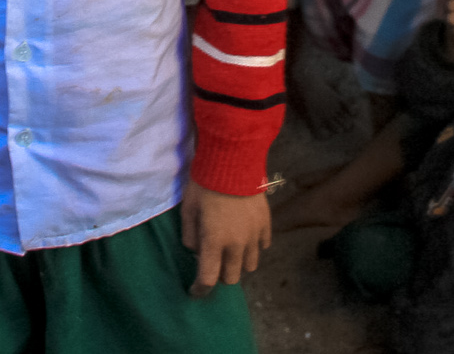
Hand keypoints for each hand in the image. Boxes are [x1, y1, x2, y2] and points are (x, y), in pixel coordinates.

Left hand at [179, 180, 271, 295]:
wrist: (234, 161)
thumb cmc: (205, 184)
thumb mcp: (187, 209)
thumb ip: (189, 236)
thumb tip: (196, 250)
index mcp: (214, 242)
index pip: (208, 279)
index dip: (200, 290)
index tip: (194, 291)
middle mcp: (236, 244)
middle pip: (231, 278)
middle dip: (220, 276)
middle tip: (213, 263)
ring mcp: (254, 236)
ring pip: (250, 266)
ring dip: (238, 263)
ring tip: (231, 250)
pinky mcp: (266, 224)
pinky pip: (262, 246)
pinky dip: (253, 246)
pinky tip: (245, 235)